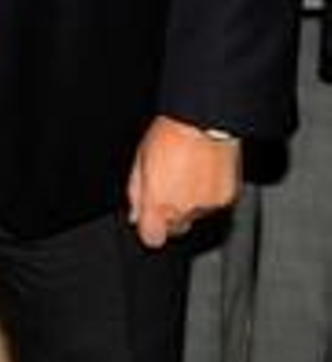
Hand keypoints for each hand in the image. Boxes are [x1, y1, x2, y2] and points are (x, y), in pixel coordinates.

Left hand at [125, 114, 240, 248]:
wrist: (204, 122)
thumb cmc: (168, 135)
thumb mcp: (140, 160)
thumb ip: (136, 193)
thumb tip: (134, 215)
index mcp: (158, 202)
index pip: (152, 238)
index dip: (149, 228)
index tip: (148, 217)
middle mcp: (184, 210)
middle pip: (175, 228)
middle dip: (170, 215)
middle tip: (169, 187)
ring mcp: (208, 206)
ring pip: (196, 216)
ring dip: (190, 203)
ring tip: (187, 174)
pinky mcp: (228, 199)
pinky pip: (215, 205)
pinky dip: (208, 195)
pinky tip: (203, 173)